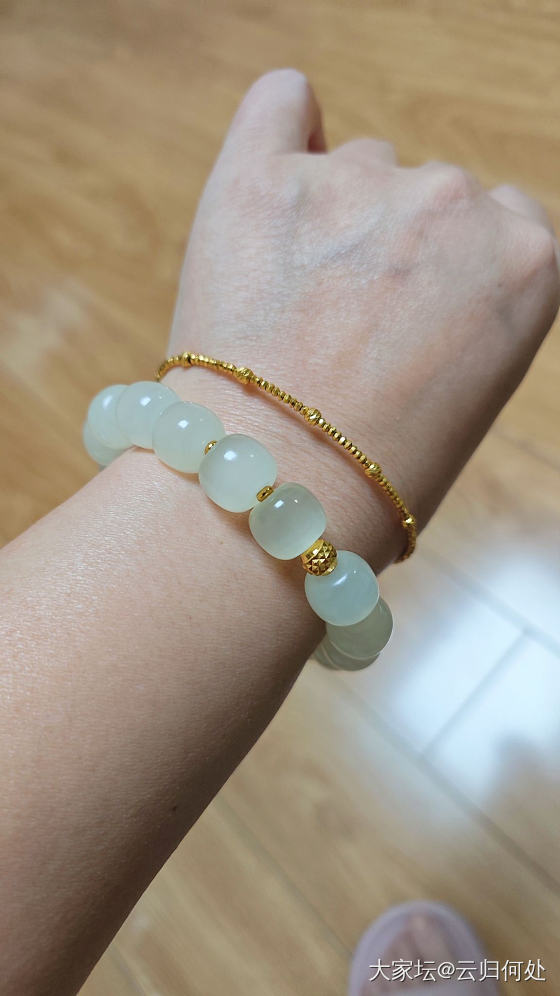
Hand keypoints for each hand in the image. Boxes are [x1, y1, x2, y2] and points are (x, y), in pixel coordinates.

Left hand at [165, 68, 558, 565]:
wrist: (277, 495)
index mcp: (527, 260)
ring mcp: (357, 182)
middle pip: (432, 195)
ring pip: (358, 166)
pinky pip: (282, 103)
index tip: (421, 315)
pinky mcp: (261, 177)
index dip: (456, 272)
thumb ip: (477, 302)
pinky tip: (278, 171)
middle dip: (396, 250)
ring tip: (292, 306)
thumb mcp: (477, 390)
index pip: (506, 223)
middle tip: (347, 328)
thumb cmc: (380, 476)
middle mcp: (454, 202)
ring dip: (336, 217)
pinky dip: (284, 127)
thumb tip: (436, 270)